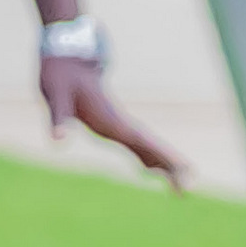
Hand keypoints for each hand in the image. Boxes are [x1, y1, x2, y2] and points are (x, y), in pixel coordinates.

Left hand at [41, 58, 186, 188]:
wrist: (67, 59)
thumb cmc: (61, 77)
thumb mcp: (56, 97)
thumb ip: (58, 119)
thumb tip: (58, 141)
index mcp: (112, 119)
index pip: (144, 143)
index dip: (163, 158)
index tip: (182, 172)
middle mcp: (121, 122)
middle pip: (153, 146)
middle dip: (172, 165)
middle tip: (189, 187)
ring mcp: (119, 123)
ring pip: (147, 146)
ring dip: (164, 164)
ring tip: (181, 187)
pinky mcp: (112, 124)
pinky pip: (135, 144)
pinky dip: (147, 157)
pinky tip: (152, 170)